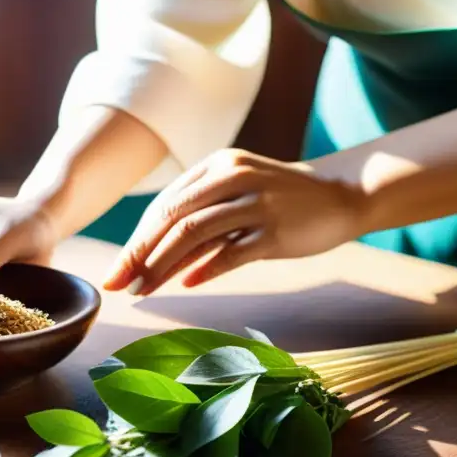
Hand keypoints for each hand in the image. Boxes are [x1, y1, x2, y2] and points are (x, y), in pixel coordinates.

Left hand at [102, 149, 364, 295]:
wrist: (340, 196)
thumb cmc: (278, 202)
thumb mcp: (236, 200)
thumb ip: (200, 223)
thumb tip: (154, 262)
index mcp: (216, 166)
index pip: (164, 206)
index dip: (136, 240)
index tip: (117, 270)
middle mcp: (232, 177)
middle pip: (172, 217)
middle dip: (139, 254)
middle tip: (116, 284)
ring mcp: (255, 202)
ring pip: (195, 233)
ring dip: (163, 265)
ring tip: (143, 290)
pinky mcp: (276, 229)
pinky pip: (232, 251)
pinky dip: (205, 269)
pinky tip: (186, 285)